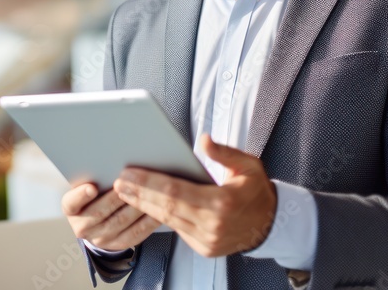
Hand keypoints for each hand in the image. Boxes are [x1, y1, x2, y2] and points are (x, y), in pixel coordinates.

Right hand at [61, 182, 161, 250]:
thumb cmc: (96, 192)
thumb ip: (94, 176)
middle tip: (131, 183)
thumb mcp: (87, 183)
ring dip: (135, 207)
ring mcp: (100, 238)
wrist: (98, 218)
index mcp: (71, 209)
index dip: (81, 195)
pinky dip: (147, 220)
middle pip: (100, 212)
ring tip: (148, 193)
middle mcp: (82, 226)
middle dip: (116, 197)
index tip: (92, 187)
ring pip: (120, 222)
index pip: (71, 203)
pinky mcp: (119, 244)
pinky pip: (135, 233)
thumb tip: (113, 163)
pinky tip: (156, 209)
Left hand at [113, 134, 275, 257]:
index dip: (149, 183)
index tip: (128, 174)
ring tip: (124, 192)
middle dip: (139, 194)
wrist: (270, 224)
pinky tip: (144, 204)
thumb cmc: (255, 190)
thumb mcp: (247, 165)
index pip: (176, 191)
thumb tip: (203, 140)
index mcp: (223, 202)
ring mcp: (208, 240)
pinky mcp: (204, 248)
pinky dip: (159, 216)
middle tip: (117, 182)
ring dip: (144, 206)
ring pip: (168, 221)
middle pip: (166, 208)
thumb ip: (223, 153)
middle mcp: (213, 224)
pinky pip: (176, 230)